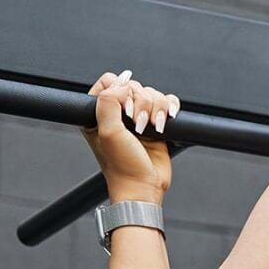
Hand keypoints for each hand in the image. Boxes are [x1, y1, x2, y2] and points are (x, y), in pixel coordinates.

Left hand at [80, 69, 181, 202]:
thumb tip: (123, 84)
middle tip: (137, 125)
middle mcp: (118, 113)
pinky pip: (168, 102)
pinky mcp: (157, 122)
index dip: (120, 90)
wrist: (144, 186)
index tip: (124, 110)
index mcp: (98, 113)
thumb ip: (108, 102)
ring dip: (156, 110)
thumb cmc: (122, 166)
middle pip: (135, 86)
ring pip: (153, 93)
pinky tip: (163, 124)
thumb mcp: (107, 132)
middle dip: (140, 104)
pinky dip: (169, 110)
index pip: (109, 81)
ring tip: (150, 129)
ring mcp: (138, 117)